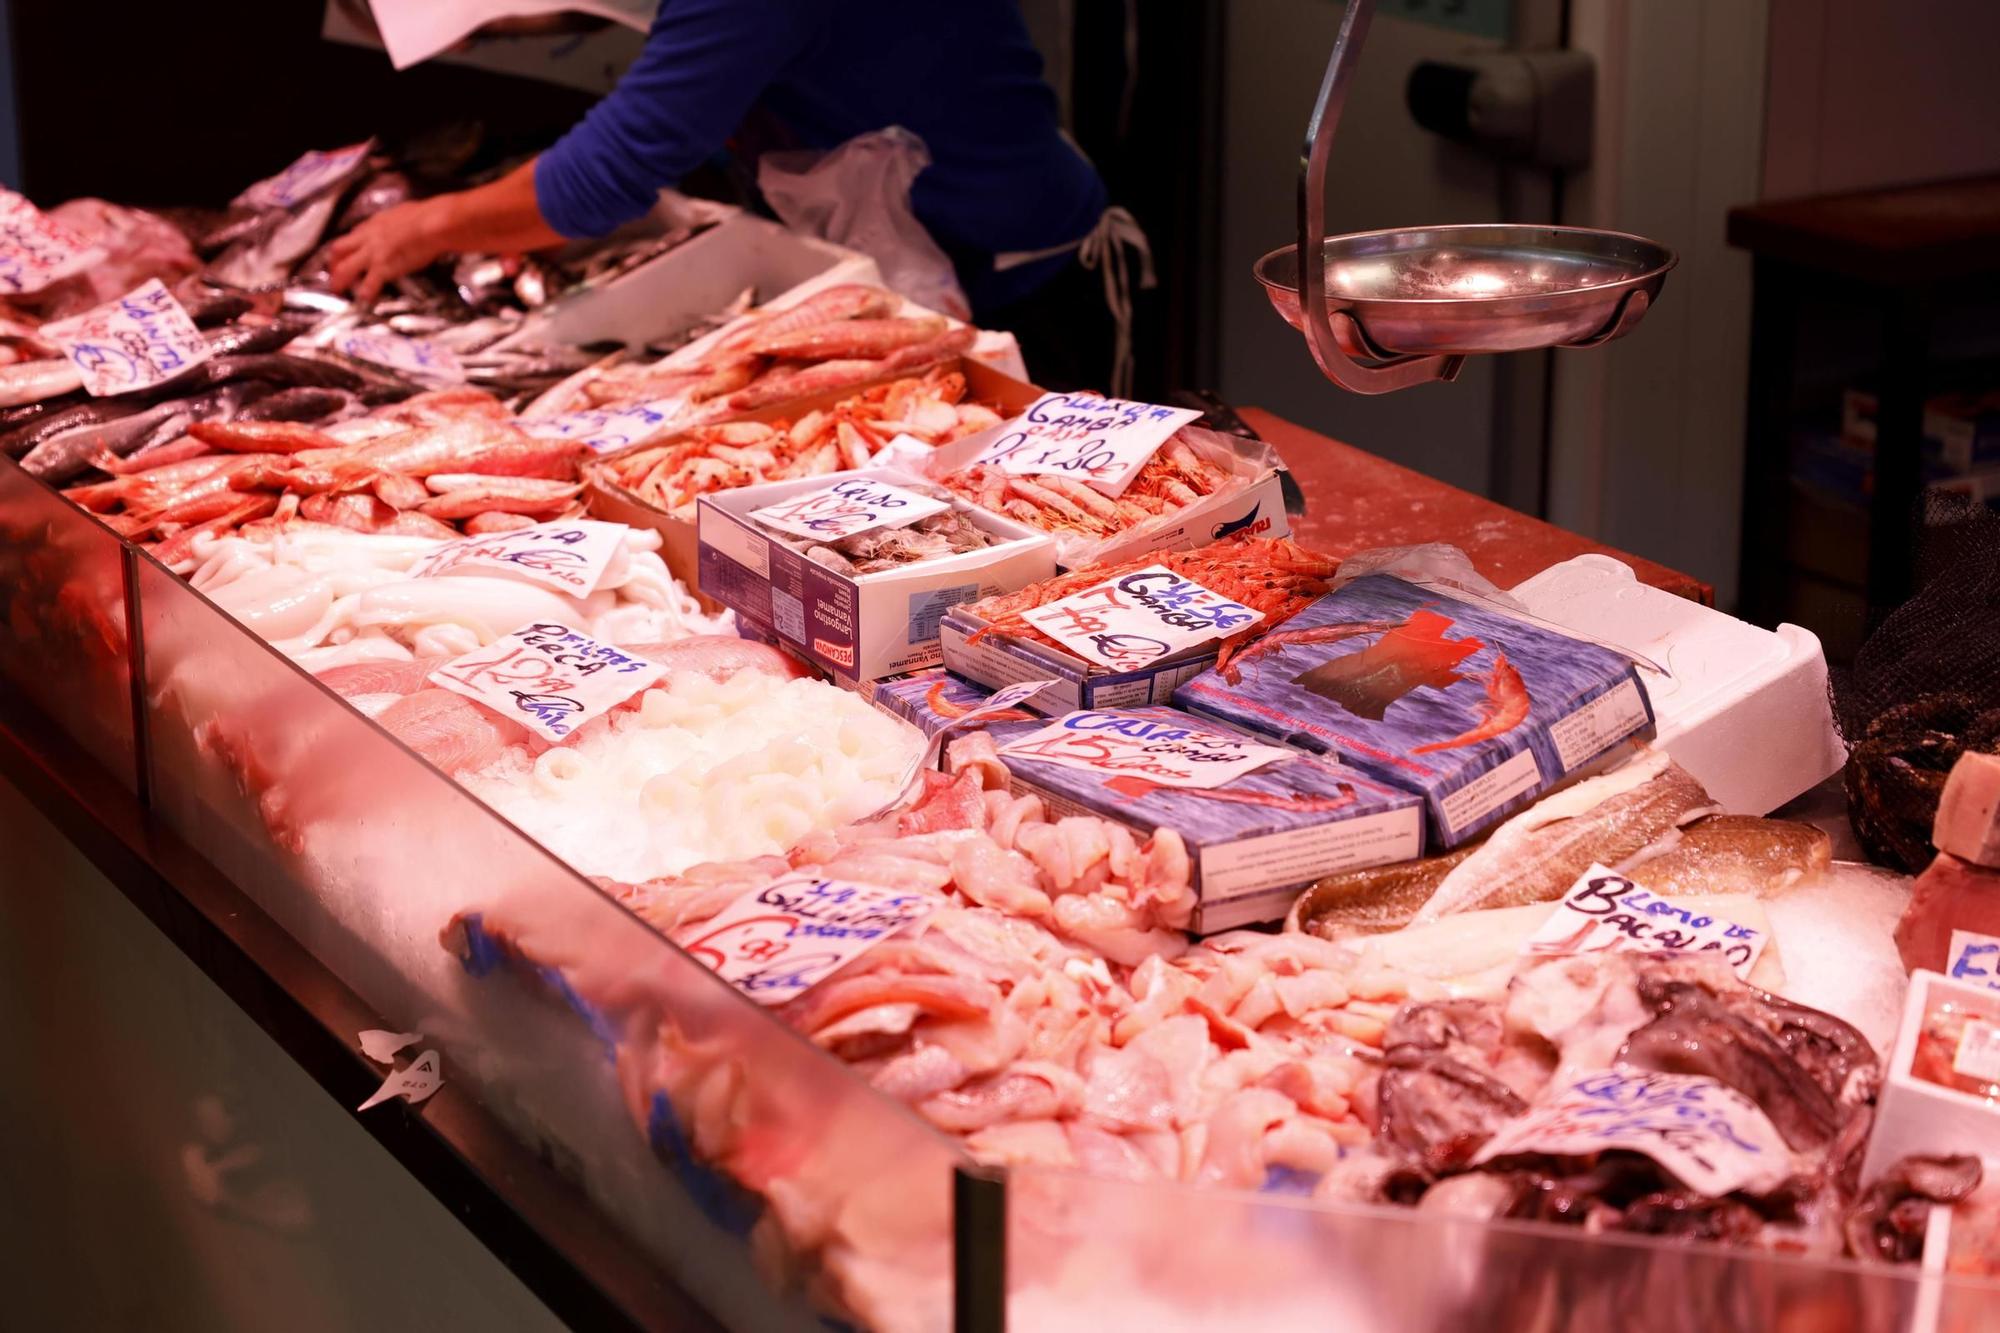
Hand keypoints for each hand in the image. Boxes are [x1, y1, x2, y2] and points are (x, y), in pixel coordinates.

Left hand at [326, 197, 454, 304]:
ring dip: (339, 280)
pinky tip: (365, 301)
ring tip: (338, 290)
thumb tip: (402, 220)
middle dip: (333, 263)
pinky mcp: (384, 267)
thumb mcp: (404, 212)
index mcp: (374, 224)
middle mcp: (368, 238)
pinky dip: (366, 293)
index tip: (347, 255)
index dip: (347, 248)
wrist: (433, 224)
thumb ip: (397, 221)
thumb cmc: (427, 216)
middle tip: (333, 273)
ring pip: (345, 267)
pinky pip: (369, 283)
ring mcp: (373, 253)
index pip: (352, 236)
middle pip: (339, 250)